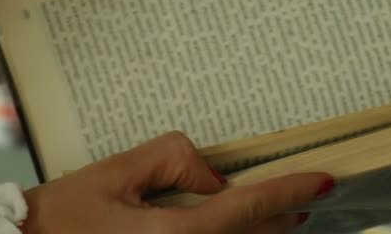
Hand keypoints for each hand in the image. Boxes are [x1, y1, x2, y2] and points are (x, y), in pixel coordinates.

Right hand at [22, 132, 334, 233]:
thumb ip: (174, 163)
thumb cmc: (66, 215)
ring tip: (289, 214)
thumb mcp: (118, 172)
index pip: (248, 207)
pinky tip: (246, 230)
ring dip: (266, 232)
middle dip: (285, 215)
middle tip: (311, 195)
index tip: (324, 180)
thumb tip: (214, 178)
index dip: (290, 191)